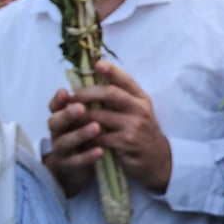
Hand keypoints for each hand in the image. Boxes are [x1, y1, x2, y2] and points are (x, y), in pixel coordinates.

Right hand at [45, 88, 100, 195]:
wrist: (86, 163)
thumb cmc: (89, 130)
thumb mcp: (91, 111)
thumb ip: (94, 93)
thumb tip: (102, 63)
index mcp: (63, 114)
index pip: (56, 105)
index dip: (58, 99)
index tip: (66, 91)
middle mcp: (59, 131)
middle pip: (55, 122)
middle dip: (67, 114)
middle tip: (80, 107)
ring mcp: (63, 149)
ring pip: (65, 141)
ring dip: (80, 133)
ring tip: (96, 127)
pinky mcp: (70, 165)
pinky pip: (77, 161)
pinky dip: (88, 156)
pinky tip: (100, 150)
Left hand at [70, 60, 172, 191]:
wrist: (157, 159)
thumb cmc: (141, 132)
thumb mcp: (138, 111)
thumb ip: (123, 98)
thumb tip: (97, 80)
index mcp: (141, 98)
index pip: (125, 80)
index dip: (111, 70)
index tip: (97, 64)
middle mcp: (140, 109)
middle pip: (110, 93)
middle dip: (86, 92)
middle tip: (71, 95)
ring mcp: (134, 125)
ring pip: (99, 116)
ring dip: (80, 117)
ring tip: (67, 116)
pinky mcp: (126, 142)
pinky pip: (99, 137)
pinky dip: (85, 136)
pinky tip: (78, 137)